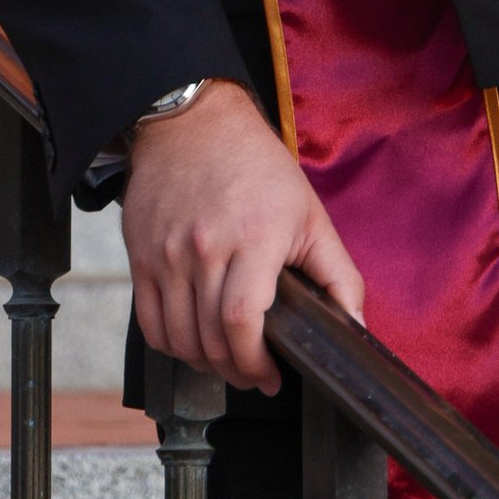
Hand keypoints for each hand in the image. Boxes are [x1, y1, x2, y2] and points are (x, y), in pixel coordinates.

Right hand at [120, 81, 363, 389]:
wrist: (193, 123)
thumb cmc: (257, 167)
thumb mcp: (311, 214)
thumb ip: (338, 276)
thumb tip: (356, 329)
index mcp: (254, 238)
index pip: (244, 320)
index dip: (255, 361)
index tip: (270, 375)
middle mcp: (205, 249)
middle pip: (211, 338)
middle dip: (236, 370)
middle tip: (254, 375)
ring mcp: (168, 255)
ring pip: (179, 338)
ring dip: (205, 363)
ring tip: (227, 361)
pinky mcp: (142, 258)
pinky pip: (150, 324)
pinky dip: (173, 345)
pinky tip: (195, 343)